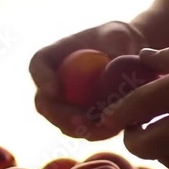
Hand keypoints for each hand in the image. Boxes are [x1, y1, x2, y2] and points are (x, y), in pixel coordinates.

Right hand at [29, 21, 146, 139]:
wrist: (130, 56)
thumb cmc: (119, 39)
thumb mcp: (119, 35)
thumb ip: (113, 45)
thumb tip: (112, 63)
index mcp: (52, 57)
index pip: (38, 65)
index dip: (42, 79)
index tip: (54, 90)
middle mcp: (53, 84)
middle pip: (45, 103)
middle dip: (59, 114)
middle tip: (77, 119)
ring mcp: (66, 105)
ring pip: (62, 123)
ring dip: (78, 129)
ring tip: (95, 129)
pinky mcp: (85, 120)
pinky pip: (85, 131)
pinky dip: (96, 133)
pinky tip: (111, 130)